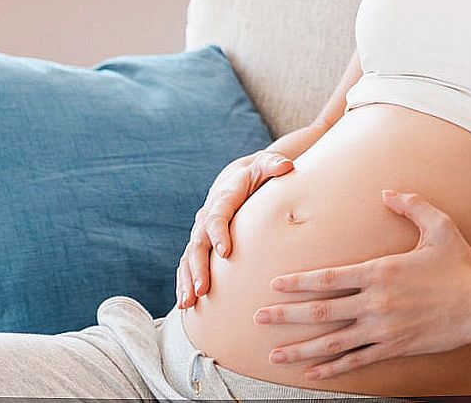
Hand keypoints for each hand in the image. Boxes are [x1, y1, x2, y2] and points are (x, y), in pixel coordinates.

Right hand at [175, 150, 294, 307]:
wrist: (236, 179)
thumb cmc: (256, 175)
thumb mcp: (264, 166)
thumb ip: (274, 165)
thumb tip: (286, 167)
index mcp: (222, 199)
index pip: (217, 216)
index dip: (219, 233)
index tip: (225, 252)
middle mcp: (206, 217)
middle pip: (198, 244)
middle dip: (199, 267)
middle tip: (203, 289)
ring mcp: (200, 233)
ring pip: (188, 258)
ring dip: (187, 281)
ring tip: (188, 303)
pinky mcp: (199, 246)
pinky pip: (186, 266)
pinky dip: (184, 283)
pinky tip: (185, 305)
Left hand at [252, 190, 470, 381]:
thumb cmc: (462, 262)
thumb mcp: (438, 225)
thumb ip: (410, 205)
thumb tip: (387, 192)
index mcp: (380, 271)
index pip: (328, 278)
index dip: (298, 283)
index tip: (275, 285)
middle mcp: (376, 302)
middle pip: (321, 311)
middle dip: (286, 315)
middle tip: (258, 317)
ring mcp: (384, 329)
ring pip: (333, 342)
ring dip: (300, 349)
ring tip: (274, 356)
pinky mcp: (396, 348)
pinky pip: (357, 361)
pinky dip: (332, 368)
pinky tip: (313, 373)